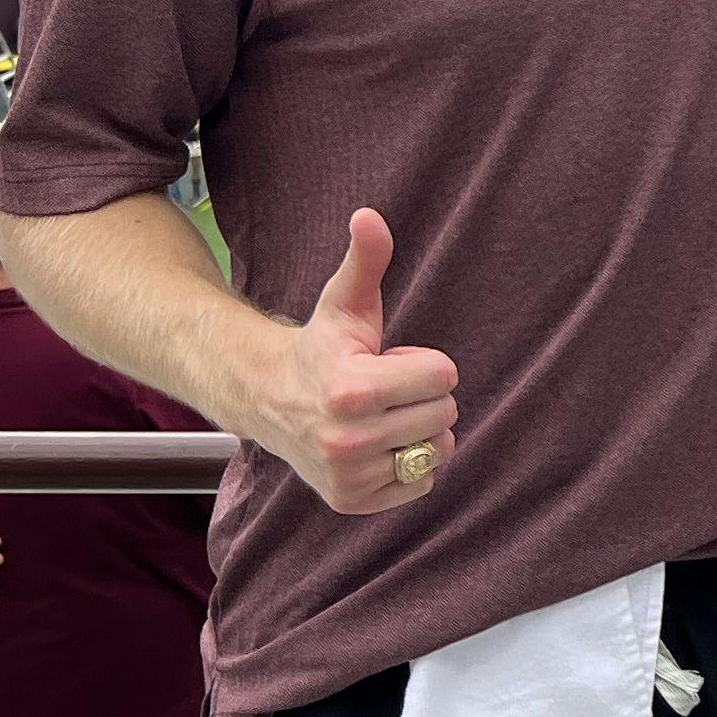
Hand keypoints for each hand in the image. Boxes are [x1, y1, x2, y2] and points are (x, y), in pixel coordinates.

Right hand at [259, 206, 461, 514]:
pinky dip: (408, 466)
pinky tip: (377, 446)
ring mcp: (347, 476)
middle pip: (445, 414)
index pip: (444, 375)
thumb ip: (366, 259)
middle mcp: (346, 440)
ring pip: (437, 450)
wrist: (271, 400)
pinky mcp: (351, 501)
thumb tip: (369, 215)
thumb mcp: (345, 301)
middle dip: (424, 396)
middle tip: (384, 390)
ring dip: (419, 431)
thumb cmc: (323, 346)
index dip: (424, 362)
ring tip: (381, 416)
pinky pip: (421, 484)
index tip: (389, 360)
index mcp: (352, 389)